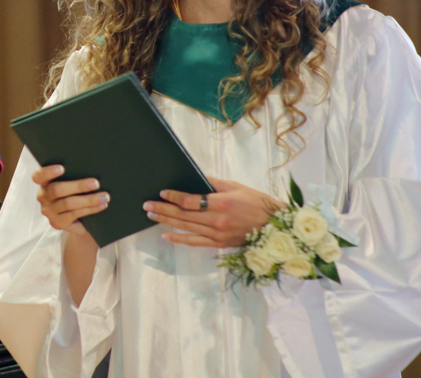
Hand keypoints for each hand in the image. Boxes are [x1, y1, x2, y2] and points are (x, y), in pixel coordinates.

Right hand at [32, 165, 108, 235]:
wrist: (78, 220)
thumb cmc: (76, 194)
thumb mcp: (72, 184)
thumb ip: (74, 176)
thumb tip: (92, 167)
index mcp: (44, 183)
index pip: (39, 176)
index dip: (48, 172)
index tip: (62, 168)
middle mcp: (43, 197)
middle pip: (57, 190)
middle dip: (78, 186)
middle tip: (96, 183)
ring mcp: (49, 211)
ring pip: (68, 203)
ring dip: (89, 199)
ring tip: (104, 196)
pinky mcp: (57, 223)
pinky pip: (74, 214)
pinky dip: (90, 209)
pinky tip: (101, 205)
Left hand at [142, 177, 281, 247]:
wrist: (273, 226)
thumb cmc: (256, 202)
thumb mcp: (236, 187)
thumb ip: (213, 183)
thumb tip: (194, 177)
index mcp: (221, 203)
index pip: (190, 201)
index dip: (174, 197)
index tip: (162, 192)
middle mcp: (217, 220)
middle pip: (183, 215)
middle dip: (163, 209)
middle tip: (147, 205)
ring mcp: (217, 234)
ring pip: (186, 228)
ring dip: (166, 221)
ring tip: (151, 216)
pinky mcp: (219, 243)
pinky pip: (195, 242)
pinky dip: (179, 239)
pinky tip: (166, 235)